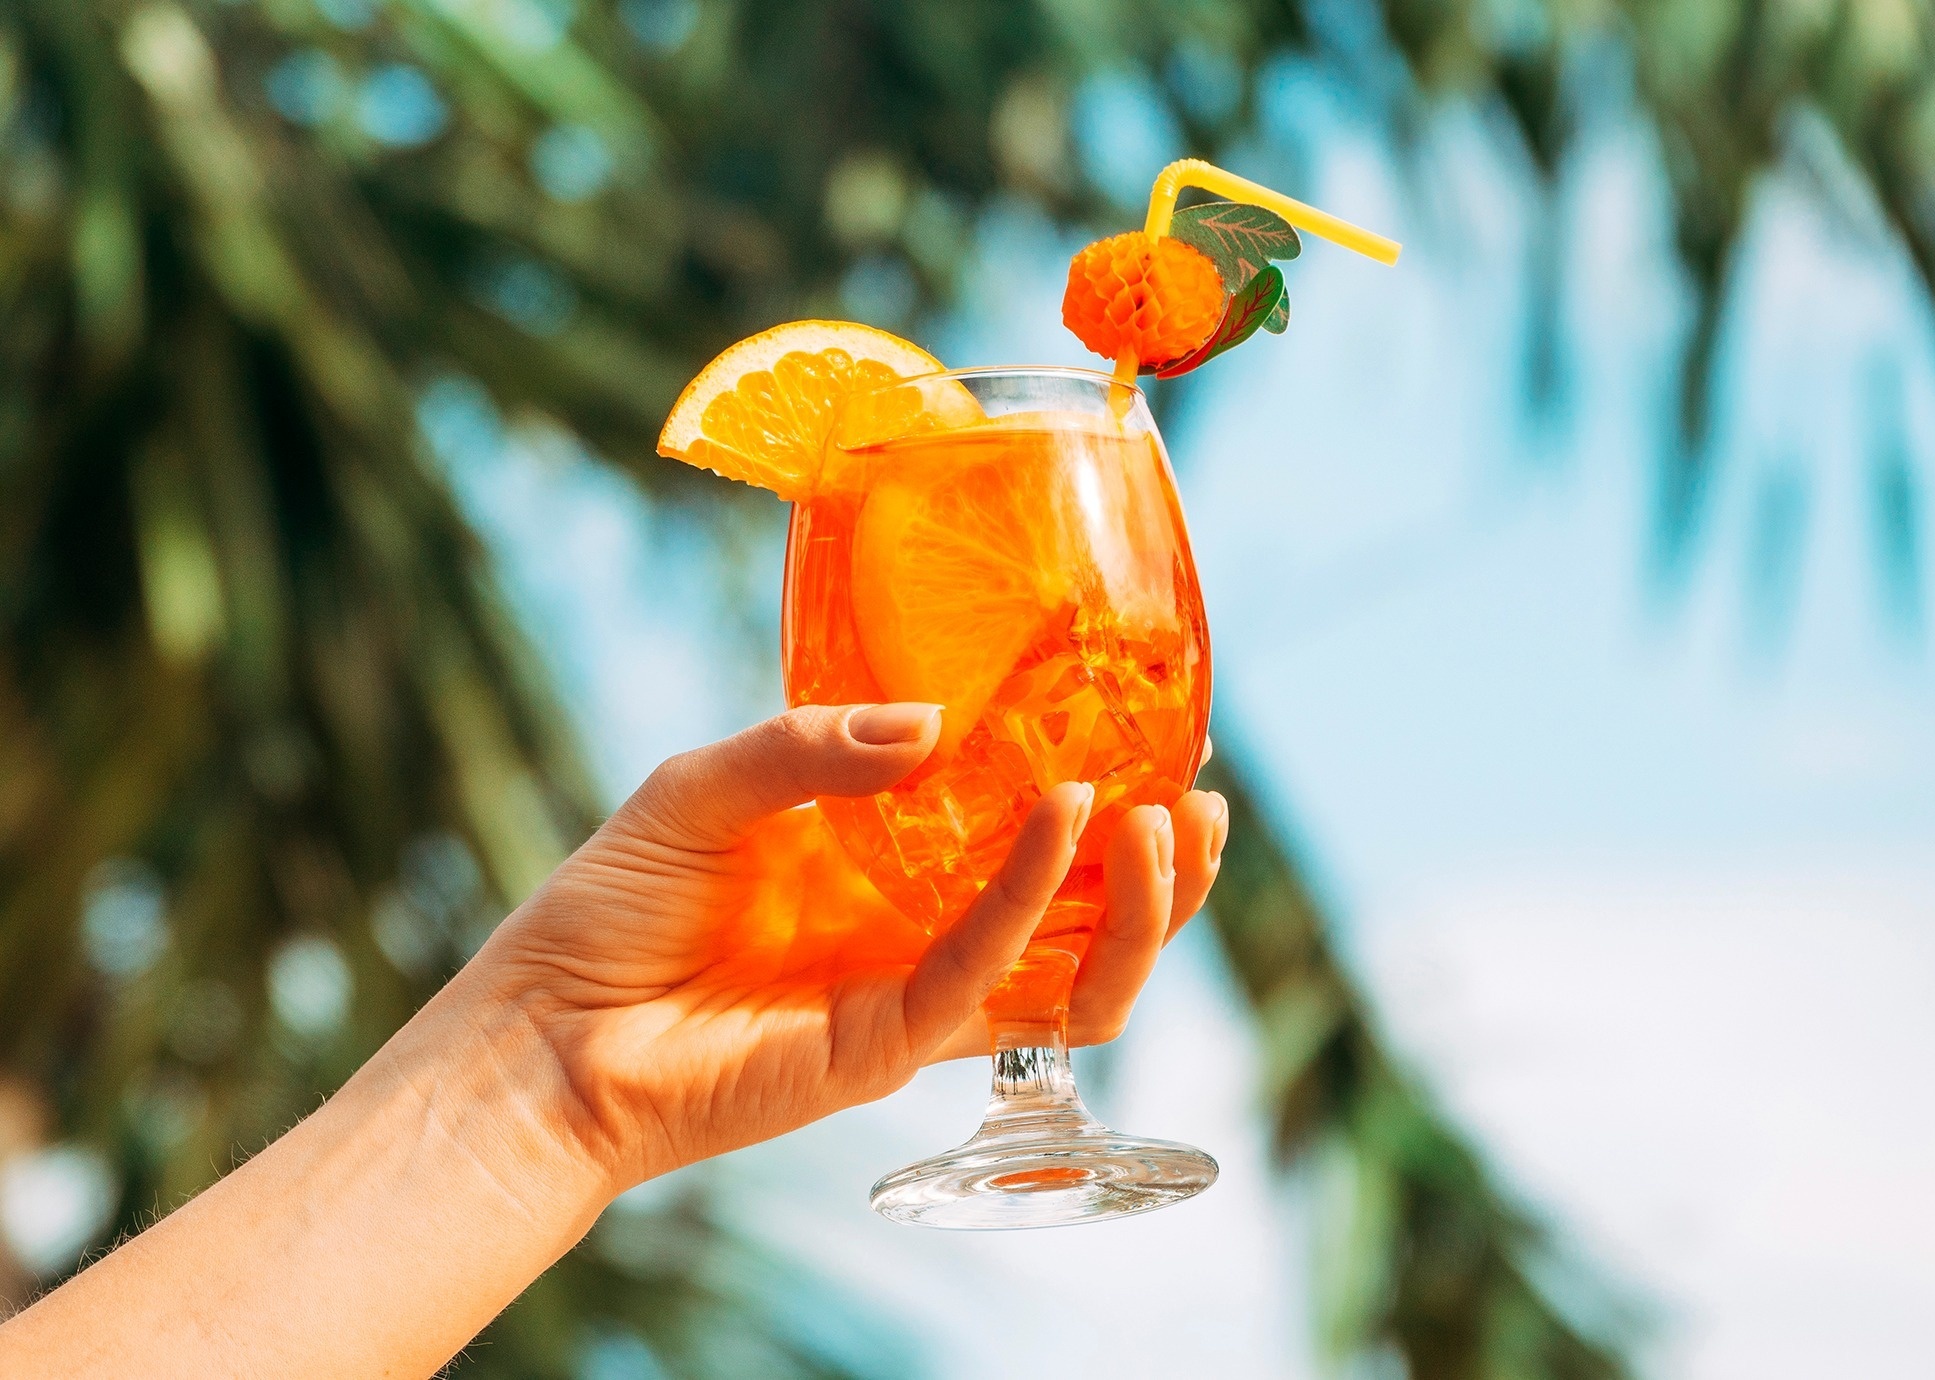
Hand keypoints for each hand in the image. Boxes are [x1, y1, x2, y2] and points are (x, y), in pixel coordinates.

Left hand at [468, 703, 1227, 1190]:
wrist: (544, 1025)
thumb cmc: (616, 906)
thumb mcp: (710, 785)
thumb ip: (813, 747)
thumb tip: (936, 723)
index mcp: (896, 872)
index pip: (1032, 842)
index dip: (1106, 799)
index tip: (1157, 734)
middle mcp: (925, 935)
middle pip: (1089, 920)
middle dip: (1164, 868)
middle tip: (1199, 796)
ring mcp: (916, 994)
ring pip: (1077, 973)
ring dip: (1141, 904)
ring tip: (1170, 821)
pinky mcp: (890, 1043)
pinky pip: (993, 970)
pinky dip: (1039, 893)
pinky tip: (1064, 819)